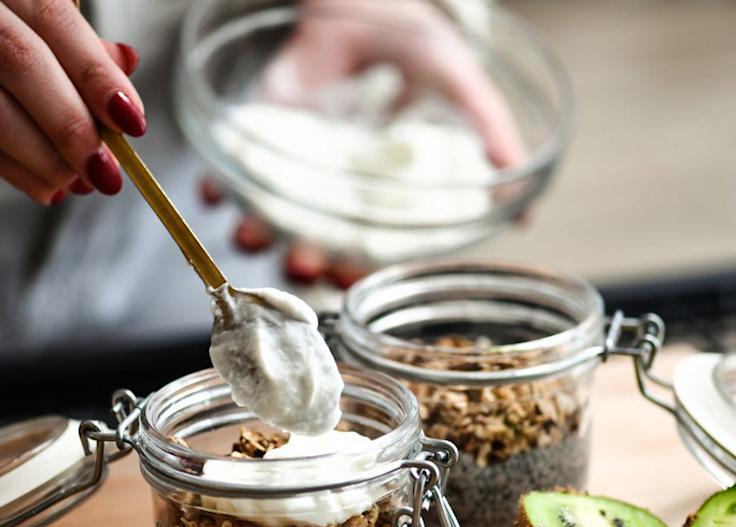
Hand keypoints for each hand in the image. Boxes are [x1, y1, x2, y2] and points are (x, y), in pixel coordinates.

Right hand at [0, 0, 145, 203]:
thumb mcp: (26, 44)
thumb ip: (76, 52)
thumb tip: (127, 64)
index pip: (53, 17)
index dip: (97, 72)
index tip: (132, 121)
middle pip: (20, 60)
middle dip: (74, 122)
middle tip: (108, 169)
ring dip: (48, 156)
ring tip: (79, 182)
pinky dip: (20, 173)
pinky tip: (46, 187)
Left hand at [211, 0, 526, 284]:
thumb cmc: (414, 38)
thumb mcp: (458, 83)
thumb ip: (488, 138)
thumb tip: (522, 211)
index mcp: (379, 192)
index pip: (366, 248)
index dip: (358, 270)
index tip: (351, 278)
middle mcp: (333, 188)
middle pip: (313, 243)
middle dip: (304, 263)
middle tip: (303, 264)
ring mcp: (291, 165)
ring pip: (266, 219)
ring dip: (255, 235)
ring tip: (253, 234)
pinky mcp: (256, 137)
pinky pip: (228, 173)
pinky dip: (215, 186)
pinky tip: (213, 190)